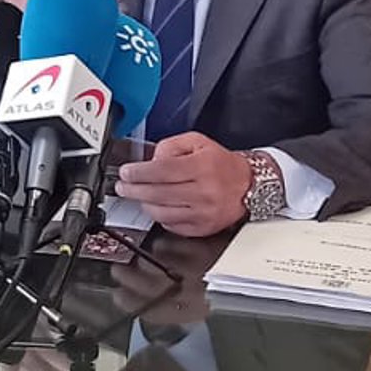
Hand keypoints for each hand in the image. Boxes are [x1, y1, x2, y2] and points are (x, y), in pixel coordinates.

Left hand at [116, 132, 252, 236]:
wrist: (248, 186)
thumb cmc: (221, 164)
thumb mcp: (198, 142)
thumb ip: (171, 146)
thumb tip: (151, 161)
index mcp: (202, 167)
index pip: (162, 171)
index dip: (139, 173)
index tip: (126, 173)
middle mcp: (204, 191)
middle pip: (158, 193)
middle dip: (134, 190)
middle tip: (123, 186)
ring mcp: (203, 213)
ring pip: (161, 212)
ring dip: (144, 203)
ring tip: (139, 195)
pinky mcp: (202, 228)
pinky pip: (171, 225)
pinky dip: (160, 216)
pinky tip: (158, 206)